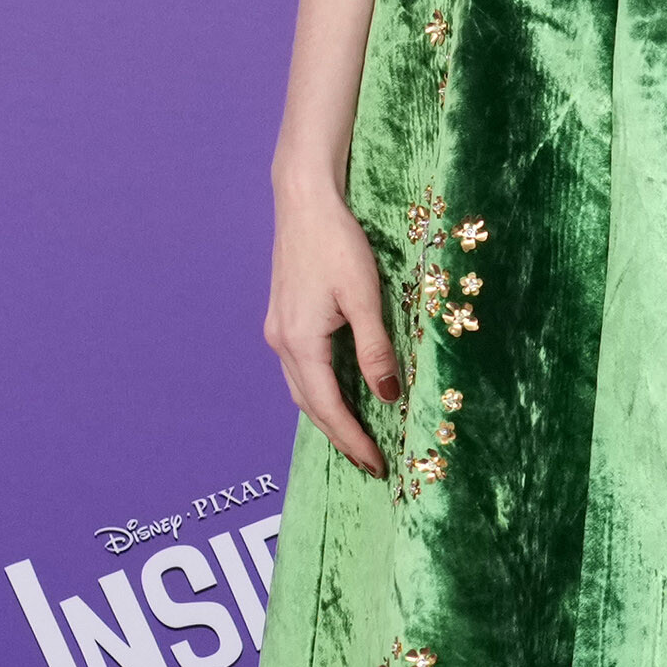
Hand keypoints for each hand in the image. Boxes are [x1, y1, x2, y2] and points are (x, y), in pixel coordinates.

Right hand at [264, 180, 399, 479]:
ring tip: (357, 436)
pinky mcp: (283, 318)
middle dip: (340, 436)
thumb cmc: (337, 243)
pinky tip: (340, 394)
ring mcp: (278, 331)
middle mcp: (281, 343)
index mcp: (300, 343)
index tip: (377, 464)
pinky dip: (320, 391)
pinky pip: (301, 370)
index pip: (329, 408)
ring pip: (302, 389)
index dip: (353, 439)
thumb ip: (375, 349)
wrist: (304, 202)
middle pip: (311, 405)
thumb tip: (388, 397)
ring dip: (329, 416)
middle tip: (371, 461)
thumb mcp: (364, 297)